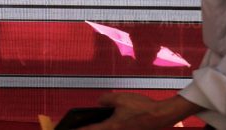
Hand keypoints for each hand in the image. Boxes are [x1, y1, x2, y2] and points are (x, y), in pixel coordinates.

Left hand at [77, 93, 202, 129]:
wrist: (160, 115)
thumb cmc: (141, 107)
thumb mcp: (120, 98)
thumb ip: (105, 100)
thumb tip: (99, 103)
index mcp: (111, 127)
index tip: (65, 129)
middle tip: (74, 127)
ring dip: (97, 128)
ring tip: (89, 124)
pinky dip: (106, 128)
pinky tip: (103, 124)